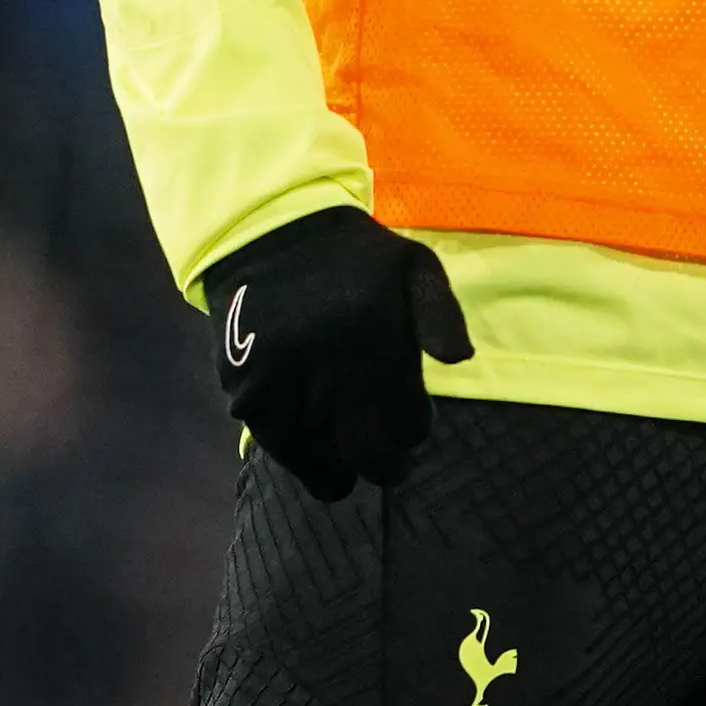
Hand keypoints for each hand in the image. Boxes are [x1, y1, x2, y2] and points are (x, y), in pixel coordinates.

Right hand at [201, 206, 473, 502]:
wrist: (269, 234)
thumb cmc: (356, 258)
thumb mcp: (414, 267)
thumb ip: (441, 315)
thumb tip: (460, 360)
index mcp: (375, 334)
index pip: (408, 418)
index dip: (415, 430)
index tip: (413, 429)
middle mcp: (329, 363)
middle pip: (366, 451)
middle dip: (388, 468)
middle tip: (395, 469)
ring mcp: (282, 380)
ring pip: (318, 457)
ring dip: (339, 469)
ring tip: (350, 470)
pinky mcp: (244, 388)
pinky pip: (275, 444)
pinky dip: (297, 456)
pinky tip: (312, 451)